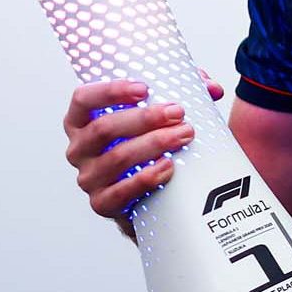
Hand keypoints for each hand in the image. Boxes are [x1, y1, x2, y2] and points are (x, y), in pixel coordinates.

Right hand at [62, 71, 224, 236]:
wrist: (146, 198)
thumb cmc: (145, 147)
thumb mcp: (155, 117)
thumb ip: (180, 94)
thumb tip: (211, 87)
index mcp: (82, 121)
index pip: (83, 99)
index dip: (110, 91)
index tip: (144, 88)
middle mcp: (79, 149)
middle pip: (103, 128)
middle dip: (144, 118)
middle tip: (177, 113)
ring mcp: (88, 178)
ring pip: (117, 158)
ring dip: (153, 144)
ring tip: (183, 136)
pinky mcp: (101, 204)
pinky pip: (121, 192)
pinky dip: (146, 178)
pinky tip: (168, 167)